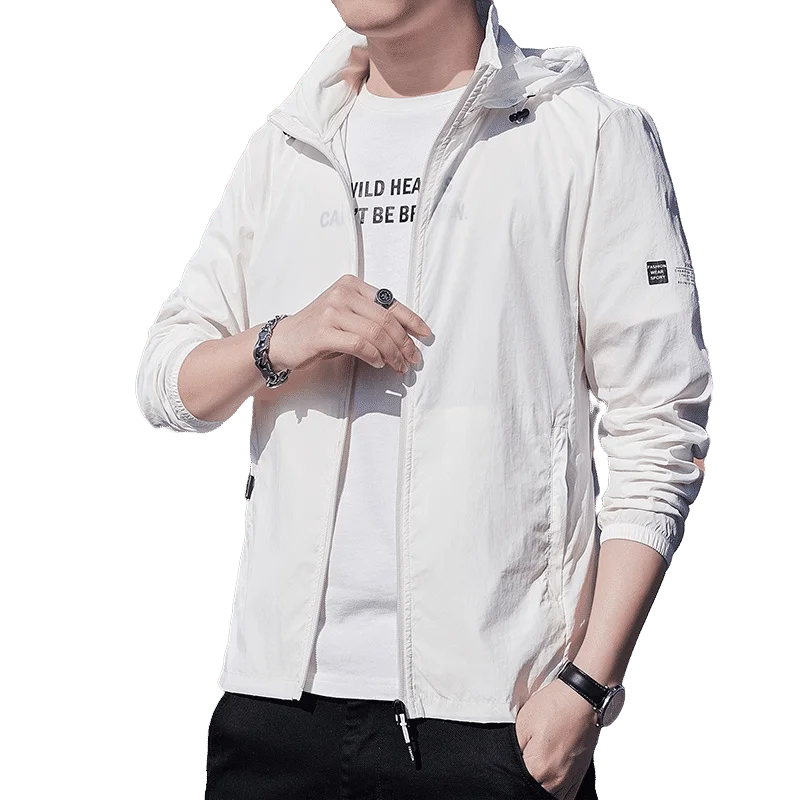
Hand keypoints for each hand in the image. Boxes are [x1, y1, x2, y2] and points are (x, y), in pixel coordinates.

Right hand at [267, 274, 431, 374]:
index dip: (412, 320)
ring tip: (397, 366)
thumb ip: (371, 317)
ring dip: (392, 353)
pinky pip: (359, 345)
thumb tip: (405, 336)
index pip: (391, 302)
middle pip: (386, 320)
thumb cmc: (319, 331)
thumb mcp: (347, 316)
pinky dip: (374, 356)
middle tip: (412, 360)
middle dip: (404, 343)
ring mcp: (332, 311)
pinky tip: (378, 364)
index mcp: (352, 285)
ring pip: (376, 333)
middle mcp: (343, 293)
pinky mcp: (324, 332)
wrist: (284, 340)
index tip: (425, 335)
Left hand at [513, 677, 600, 799]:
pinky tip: (547, 783)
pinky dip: (556, 795)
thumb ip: (512, 751)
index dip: (509, 781)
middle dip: (524, 786)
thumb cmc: (552, 707)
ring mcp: (570, 780)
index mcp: (539, 769)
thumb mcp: (522, 724)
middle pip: (535, 795)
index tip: (506, 772)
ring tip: (532, 776)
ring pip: (553, 799)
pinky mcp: (580, 775)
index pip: (518, 787)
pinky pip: (567, 797)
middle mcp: (557, 781)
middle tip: (519, 772)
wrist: (582, 699)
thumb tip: (505, 768)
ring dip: (540, 791)